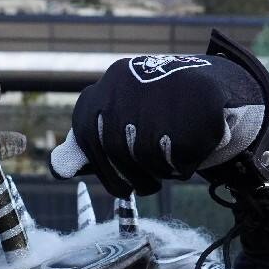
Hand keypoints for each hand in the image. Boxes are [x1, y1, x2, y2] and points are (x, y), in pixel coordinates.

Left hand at [50, 53, 264, 196]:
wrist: (210, 90)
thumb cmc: (154, 116)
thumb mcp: (116, 124)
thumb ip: (88, 147)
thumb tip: (58, 168)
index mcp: (106, 86)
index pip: (87, 137)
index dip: (104, 169)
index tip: (120, 185)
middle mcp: (129, 82)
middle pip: (117, 149)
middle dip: (131, 177)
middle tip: (146, 187)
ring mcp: (164, 89)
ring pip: (149, 154)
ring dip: (160, 172)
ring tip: (169, 164)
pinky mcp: (199, 104)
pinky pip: (183, 156)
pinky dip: (185, 166)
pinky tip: (190, 152)